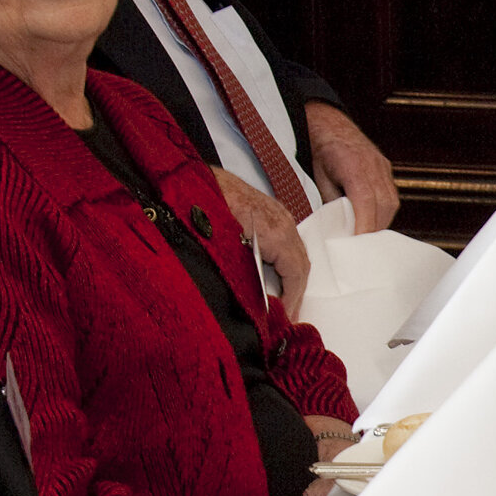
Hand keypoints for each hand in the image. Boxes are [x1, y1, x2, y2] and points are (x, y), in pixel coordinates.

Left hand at [214, 167, 306, 309]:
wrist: (195, 178)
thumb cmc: (205, 208)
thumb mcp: (224, 249)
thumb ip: (246, 276)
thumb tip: (258, 301)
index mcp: (276, 233)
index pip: (296, 273)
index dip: (292, 299)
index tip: (285, 317)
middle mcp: (284, 222)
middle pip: (300, 264)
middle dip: (295, 292)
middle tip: (286, 315)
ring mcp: (280, 214)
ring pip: (296, 252)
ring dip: (291, 277)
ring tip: (282, 299)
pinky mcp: (272, 211)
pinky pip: (287, 241)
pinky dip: (285, 261)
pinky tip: (274, 275)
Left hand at [303, 103, 398, 232]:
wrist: (327, 122)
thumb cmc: (318, 149)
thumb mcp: (317, 177)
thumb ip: (330, 202)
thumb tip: (337, 229)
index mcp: (353, 165)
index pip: (365, 201)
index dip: (364, 225)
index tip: (358, 244)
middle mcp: (373, 165)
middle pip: (383, 205)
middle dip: (373, 229)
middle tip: (360, 248)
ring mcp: (382, 166)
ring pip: (390, 202)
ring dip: (380, 222)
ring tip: (366, 237)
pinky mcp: (385, 168)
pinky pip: (391, 195)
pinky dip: (383, 212)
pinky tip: (371, 220)